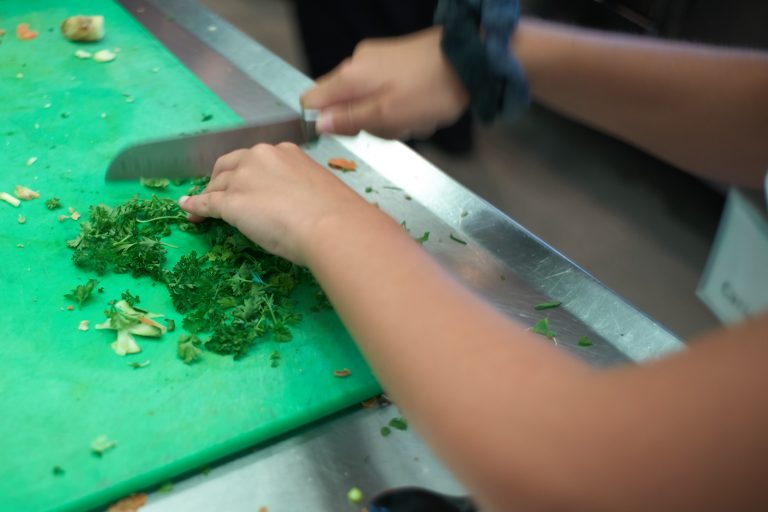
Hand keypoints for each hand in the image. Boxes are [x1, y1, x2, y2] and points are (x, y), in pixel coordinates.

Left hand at [178, 143, 371, 264]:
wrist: (331, 226)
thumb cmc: (334, 212)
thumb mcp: (317, 188)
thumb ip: (299, 188)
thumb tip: (296, 202)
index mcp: (285, 152)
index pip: (256, 159)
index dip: (245, 173)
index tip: (245, 184)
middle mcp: (260, 157)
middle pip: (229, 166)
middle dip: (220, 178)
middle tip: (218, 192)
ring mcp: (243, 178)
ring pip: (217, 184)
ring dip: (207, 194)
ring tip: (199, 208)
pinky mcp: (231, 201)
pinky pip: (206, 202)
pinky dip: (194, 206)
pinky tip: (188, 209)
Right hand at [301, 27, 468, 139]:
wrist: (471, 61)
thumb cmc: (433, 90)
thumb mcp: (387, 116)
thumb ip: (349, 120)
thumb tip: (318, 124)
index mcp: (351, 76)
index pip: (311, 101)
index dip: (322, 122)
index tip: (347, 133)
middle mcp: (357, 63)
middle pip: (341, 104)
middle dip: (364, 123)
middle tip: (392, 127)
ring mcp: (376, 60)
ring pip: (365, 101)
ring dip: (387, 118)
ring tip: (412, 117)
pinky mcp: (394, 61)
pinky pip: (383, 91)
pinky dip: (398, 105)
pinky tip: (419, 106)